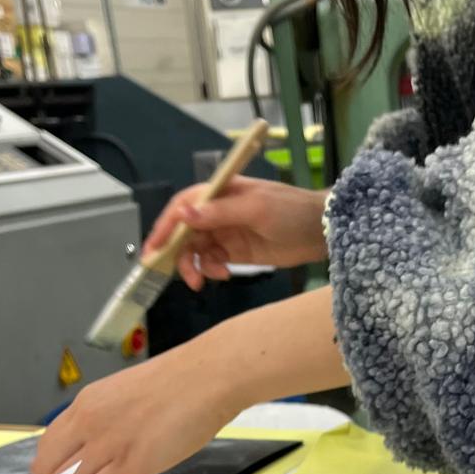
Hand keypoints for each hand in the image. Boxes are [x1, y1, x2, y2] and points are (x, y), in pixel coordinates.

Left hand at [30, 333, 238, 473]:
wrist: (209, 376)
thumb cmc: (183, 384)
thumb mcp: (127, 394)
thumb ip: (109, 418)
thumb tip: (106, 445)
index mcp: (86, 404)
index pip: (46, 446)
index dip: (49, 473)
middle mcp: (88, 423)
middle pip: (45, 470)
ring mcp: (107, 443)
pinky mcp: (131, 463)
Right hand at [145, 177, 328, 290]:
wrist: (320, 231)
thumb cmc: (290, 210)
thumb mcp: (256, 209)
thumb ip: (219, 213)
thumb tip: (183, 213)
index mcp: (219, 192)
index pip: (182, 206)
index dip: (165, 226)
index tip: (153, 249)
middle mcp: (217, 211)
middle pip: (184, 231)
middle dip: (177, 253)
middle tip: (178, 274)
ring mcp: (225, 232)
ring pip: (196, 249)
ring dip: (194, 265)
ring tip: (202, 281)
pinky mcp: (235, 252)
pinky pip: (211, 261)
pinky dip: (211, 270)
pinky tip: (223, 274)